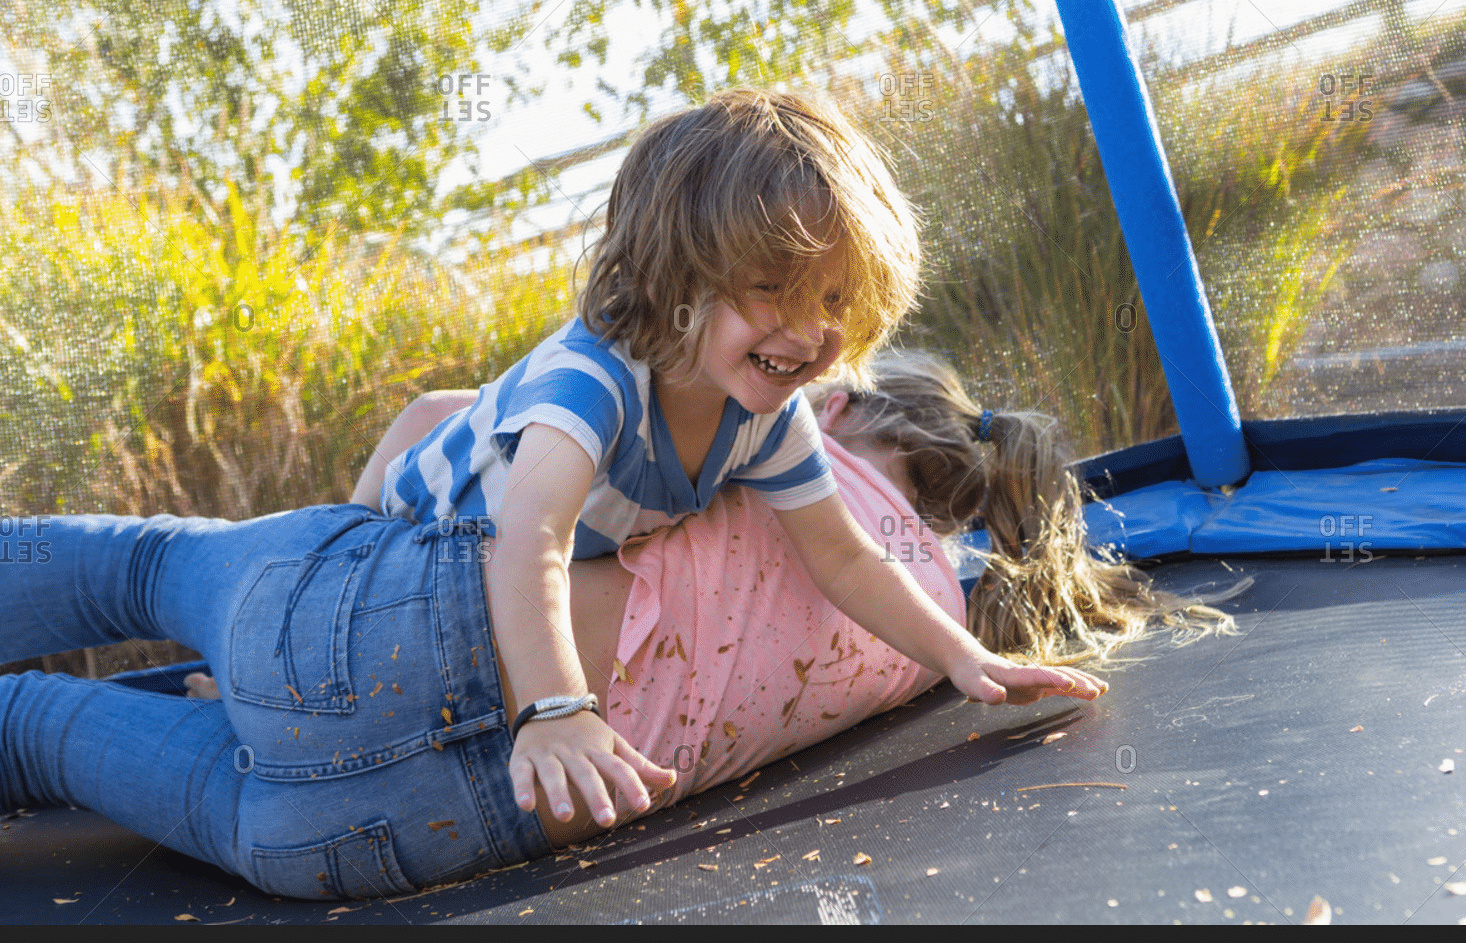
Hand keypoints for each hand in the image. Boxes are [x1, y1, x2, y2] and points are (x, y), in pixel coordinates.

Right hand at [509, 710, 676, 827]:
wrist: (549, 701)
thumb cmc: (587, 734)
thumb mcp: (614, 746)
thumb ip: (640, 767)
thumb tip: (673, 780)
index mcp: (599, 751)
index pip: (619, 768)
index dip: (632, 785)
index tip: (644, 804)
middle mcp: (575, 753)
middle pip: (587, 774)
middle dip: (597, 796)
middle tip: (607, 819)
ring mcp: (549, 754)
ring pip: (554, 774)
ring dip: (559, 793)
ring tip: (566, 815)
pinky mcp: (524, 757)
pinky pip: (521, 773)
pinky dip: (522, 787)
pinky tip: (526, 806)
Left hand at [949, 654, 1107, 706]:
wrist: (969, 661)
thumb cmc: (969, 673)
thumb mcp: (971, 683)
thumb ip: (985, 691)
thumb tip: (998, 698)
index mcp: (1012, 674)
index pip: (1035, 676)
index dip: (1051, 679)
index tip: (1069, 684)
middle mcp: (1028, 674)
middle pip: (1055, 676)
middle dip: (1076, 683)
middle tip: (1097, 691)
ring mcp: (1033, 680)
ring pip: (1062, 679)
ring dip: (1082, 683)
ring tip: (1103, 689)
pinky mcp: (1035, 686)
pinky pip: (1059, 687)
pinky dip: (1076, 689)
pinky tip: (1091, 693)